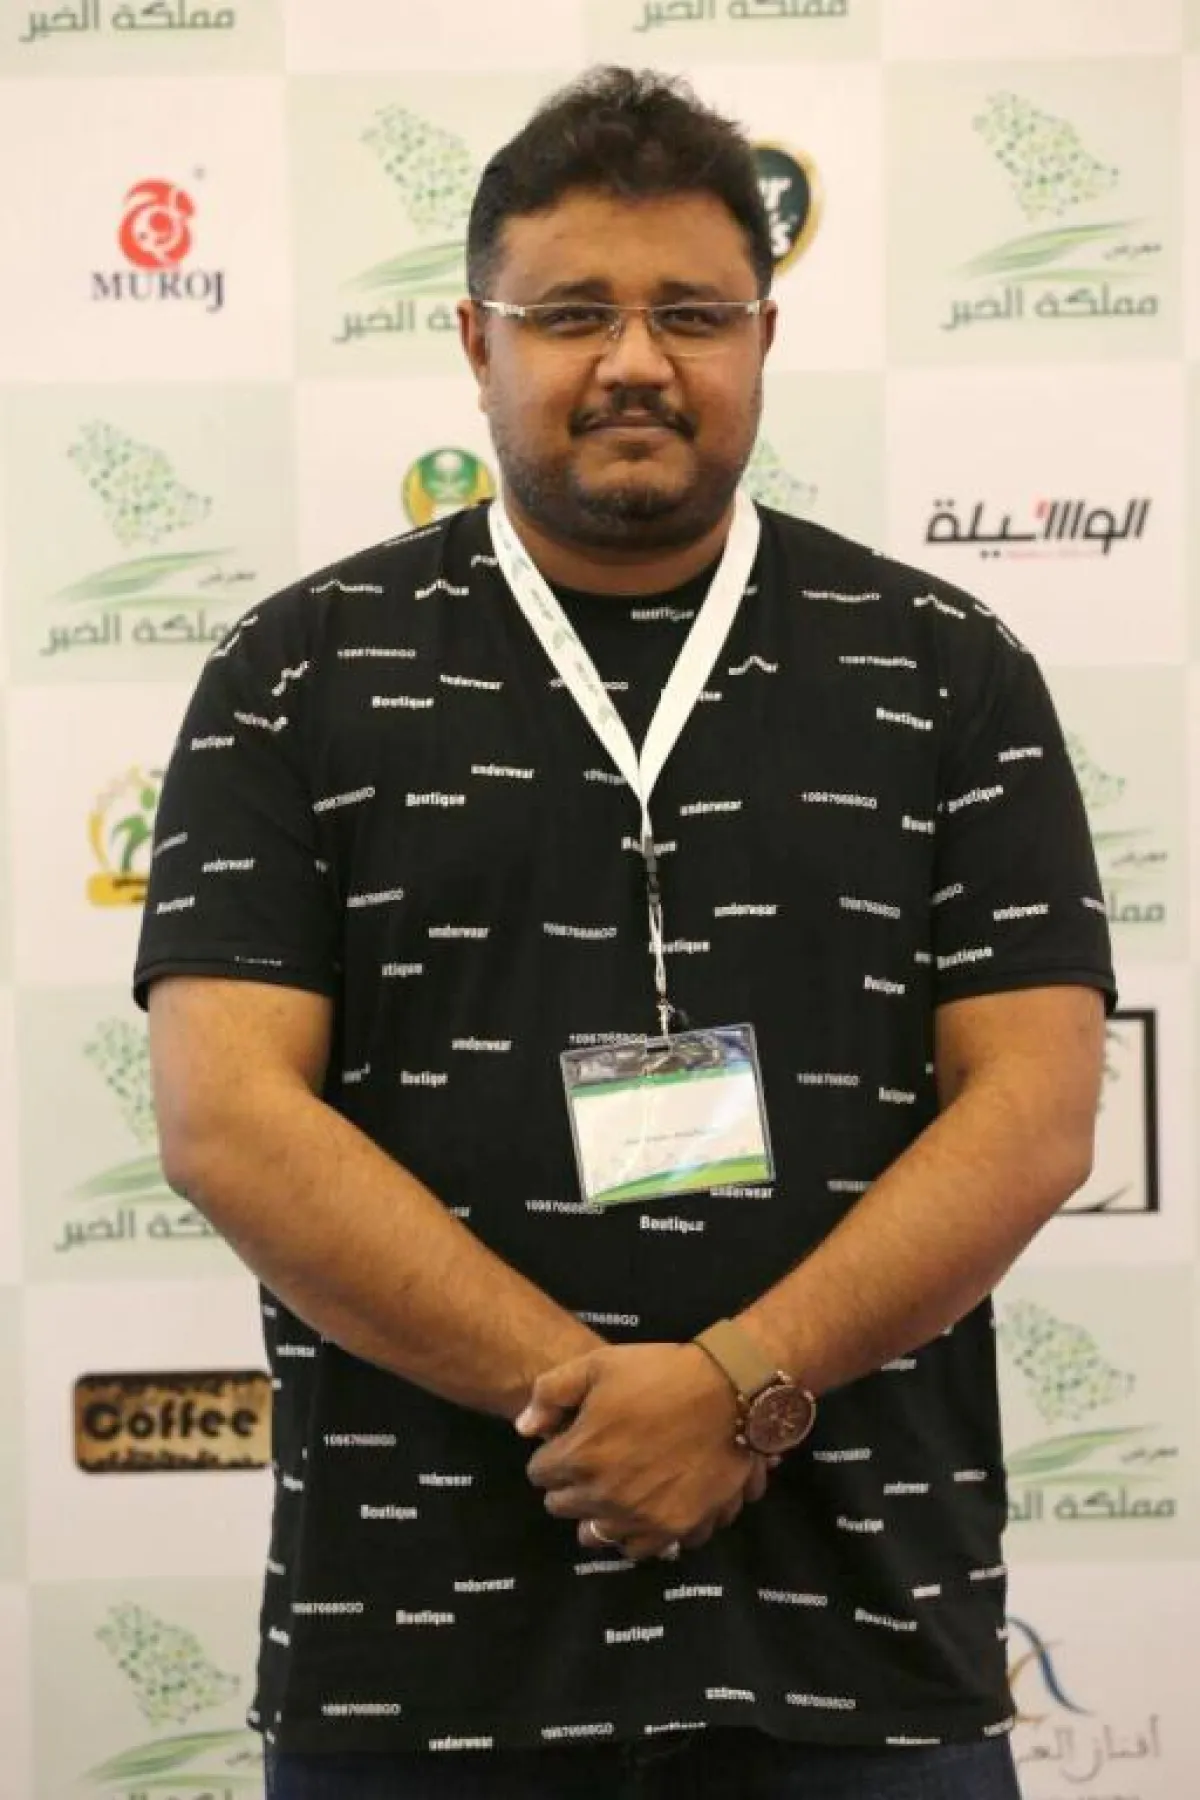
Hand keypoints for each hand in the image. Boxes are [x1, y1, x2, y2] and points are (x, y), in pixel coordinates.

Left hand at [517, 1342, 768, 1561]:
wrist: (727, 1393)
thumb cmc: (659, 1373)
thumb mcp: (598, 1365)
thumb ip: (550, 1394)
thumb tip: (524, 1429)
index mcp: (580, 1454)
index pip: (540, 1473)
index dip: (554, 1454)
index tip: (571, 1443)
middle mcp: (603, 1494)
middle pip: (562, 1506)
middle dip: (570, 1485)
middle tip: (593, 1464)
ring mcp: (639, 1516)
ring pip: (595, 1534)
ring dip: (598, 1513)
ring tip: (616, 1490)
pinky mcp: (673, 1529)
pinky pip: (638, 1550)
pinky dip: (634, 1534)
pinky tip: (642, 1509)